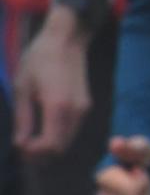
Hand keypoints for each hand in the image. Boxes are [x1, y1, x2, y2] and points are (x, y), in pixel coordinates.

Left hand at [13, 9, 90, 156]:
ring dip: (49, 147)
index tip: (19, 147)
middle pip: (61, 148)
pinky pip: (71, 131)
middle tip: (22, 147)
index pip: (50, 146)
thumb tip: (21, 144)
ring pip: (67, 141)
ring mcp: (83, 109)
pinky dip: (57, 137)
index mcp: (58, 107)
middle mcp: (76, 112)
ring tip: (29, 140)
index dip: (33, 153)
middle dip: (40, 154)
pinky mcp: (85, 106)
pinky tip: (42, 130)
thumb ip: (23, 119)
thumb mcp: (22, 88)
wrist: (66, 39)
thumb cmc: (40, 59)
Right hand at [95, 136, 149, 194]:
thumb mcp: (141, 147)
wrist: (142, 167)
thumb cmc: (142, 155)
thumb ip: (130, 147)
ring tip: (147, 193)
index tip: (143, 173)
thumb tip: (114, 143)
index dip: (143, 184)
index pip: (132, 193)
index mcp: (103, 177)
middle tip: (149, 183)